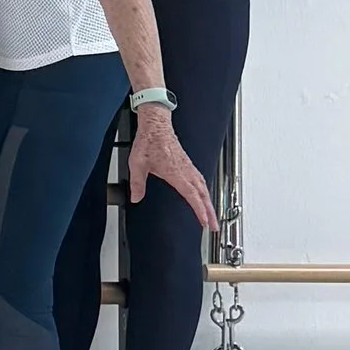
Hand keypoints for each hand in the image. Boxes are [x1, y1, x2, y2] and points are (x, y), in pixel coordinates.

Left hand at [125, 105, 212, 228]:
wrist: (156, 124)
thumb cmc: (149, 141)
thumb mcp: (137, 164)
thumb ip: (137, 183)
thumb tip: (135, 198)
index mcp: (176, 173)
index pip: (192, 195)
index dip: (199, 210)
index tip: (205, 222)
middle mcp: (185, 170)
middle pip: (203, 195)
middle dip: (210, 211)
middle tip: (214, 225)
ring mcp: (188, 166)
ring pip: (203, 187)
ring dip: (209, 202)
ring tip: (212, 214)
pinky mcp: (186, 163)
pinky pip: (200, 179)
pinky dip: (204, 190)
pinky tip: (202, 194)